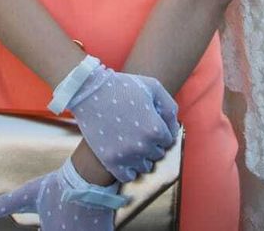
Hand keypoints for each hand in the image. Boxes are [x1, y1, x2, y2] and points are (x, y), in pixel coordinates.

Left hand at [0, 158, 121, 230]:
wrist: (90, 177)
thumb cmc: (58, 185)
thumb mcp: (29, 193)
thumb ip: (5, 203)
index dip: (44, 230)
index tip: (41, 227)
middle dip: (60, 227)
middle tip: (59, 219)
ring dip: (72, 226)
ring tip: (68, 218)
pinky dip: (87, 227)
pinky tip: (82, 222)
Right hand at [65, 65, 178, 182]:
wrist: (89, 91)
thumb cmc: (123, 86)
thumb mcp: (153, 88)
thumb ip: (170, 108)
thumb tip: (173, 129)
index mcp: (155, 128)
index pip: (168, 140)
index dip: (159, 130)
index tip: (148, 122)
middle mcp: (143, 145)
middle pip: (157, 154)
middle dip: (151, 144)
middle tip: (138, 130)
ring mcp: (126, 155)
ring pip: (144, 167)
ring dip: (141, 157)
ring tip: (131, 142)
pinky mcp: (110, 161)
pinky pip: (128, 177)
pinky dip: (128, 170)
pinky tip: (124, 156)